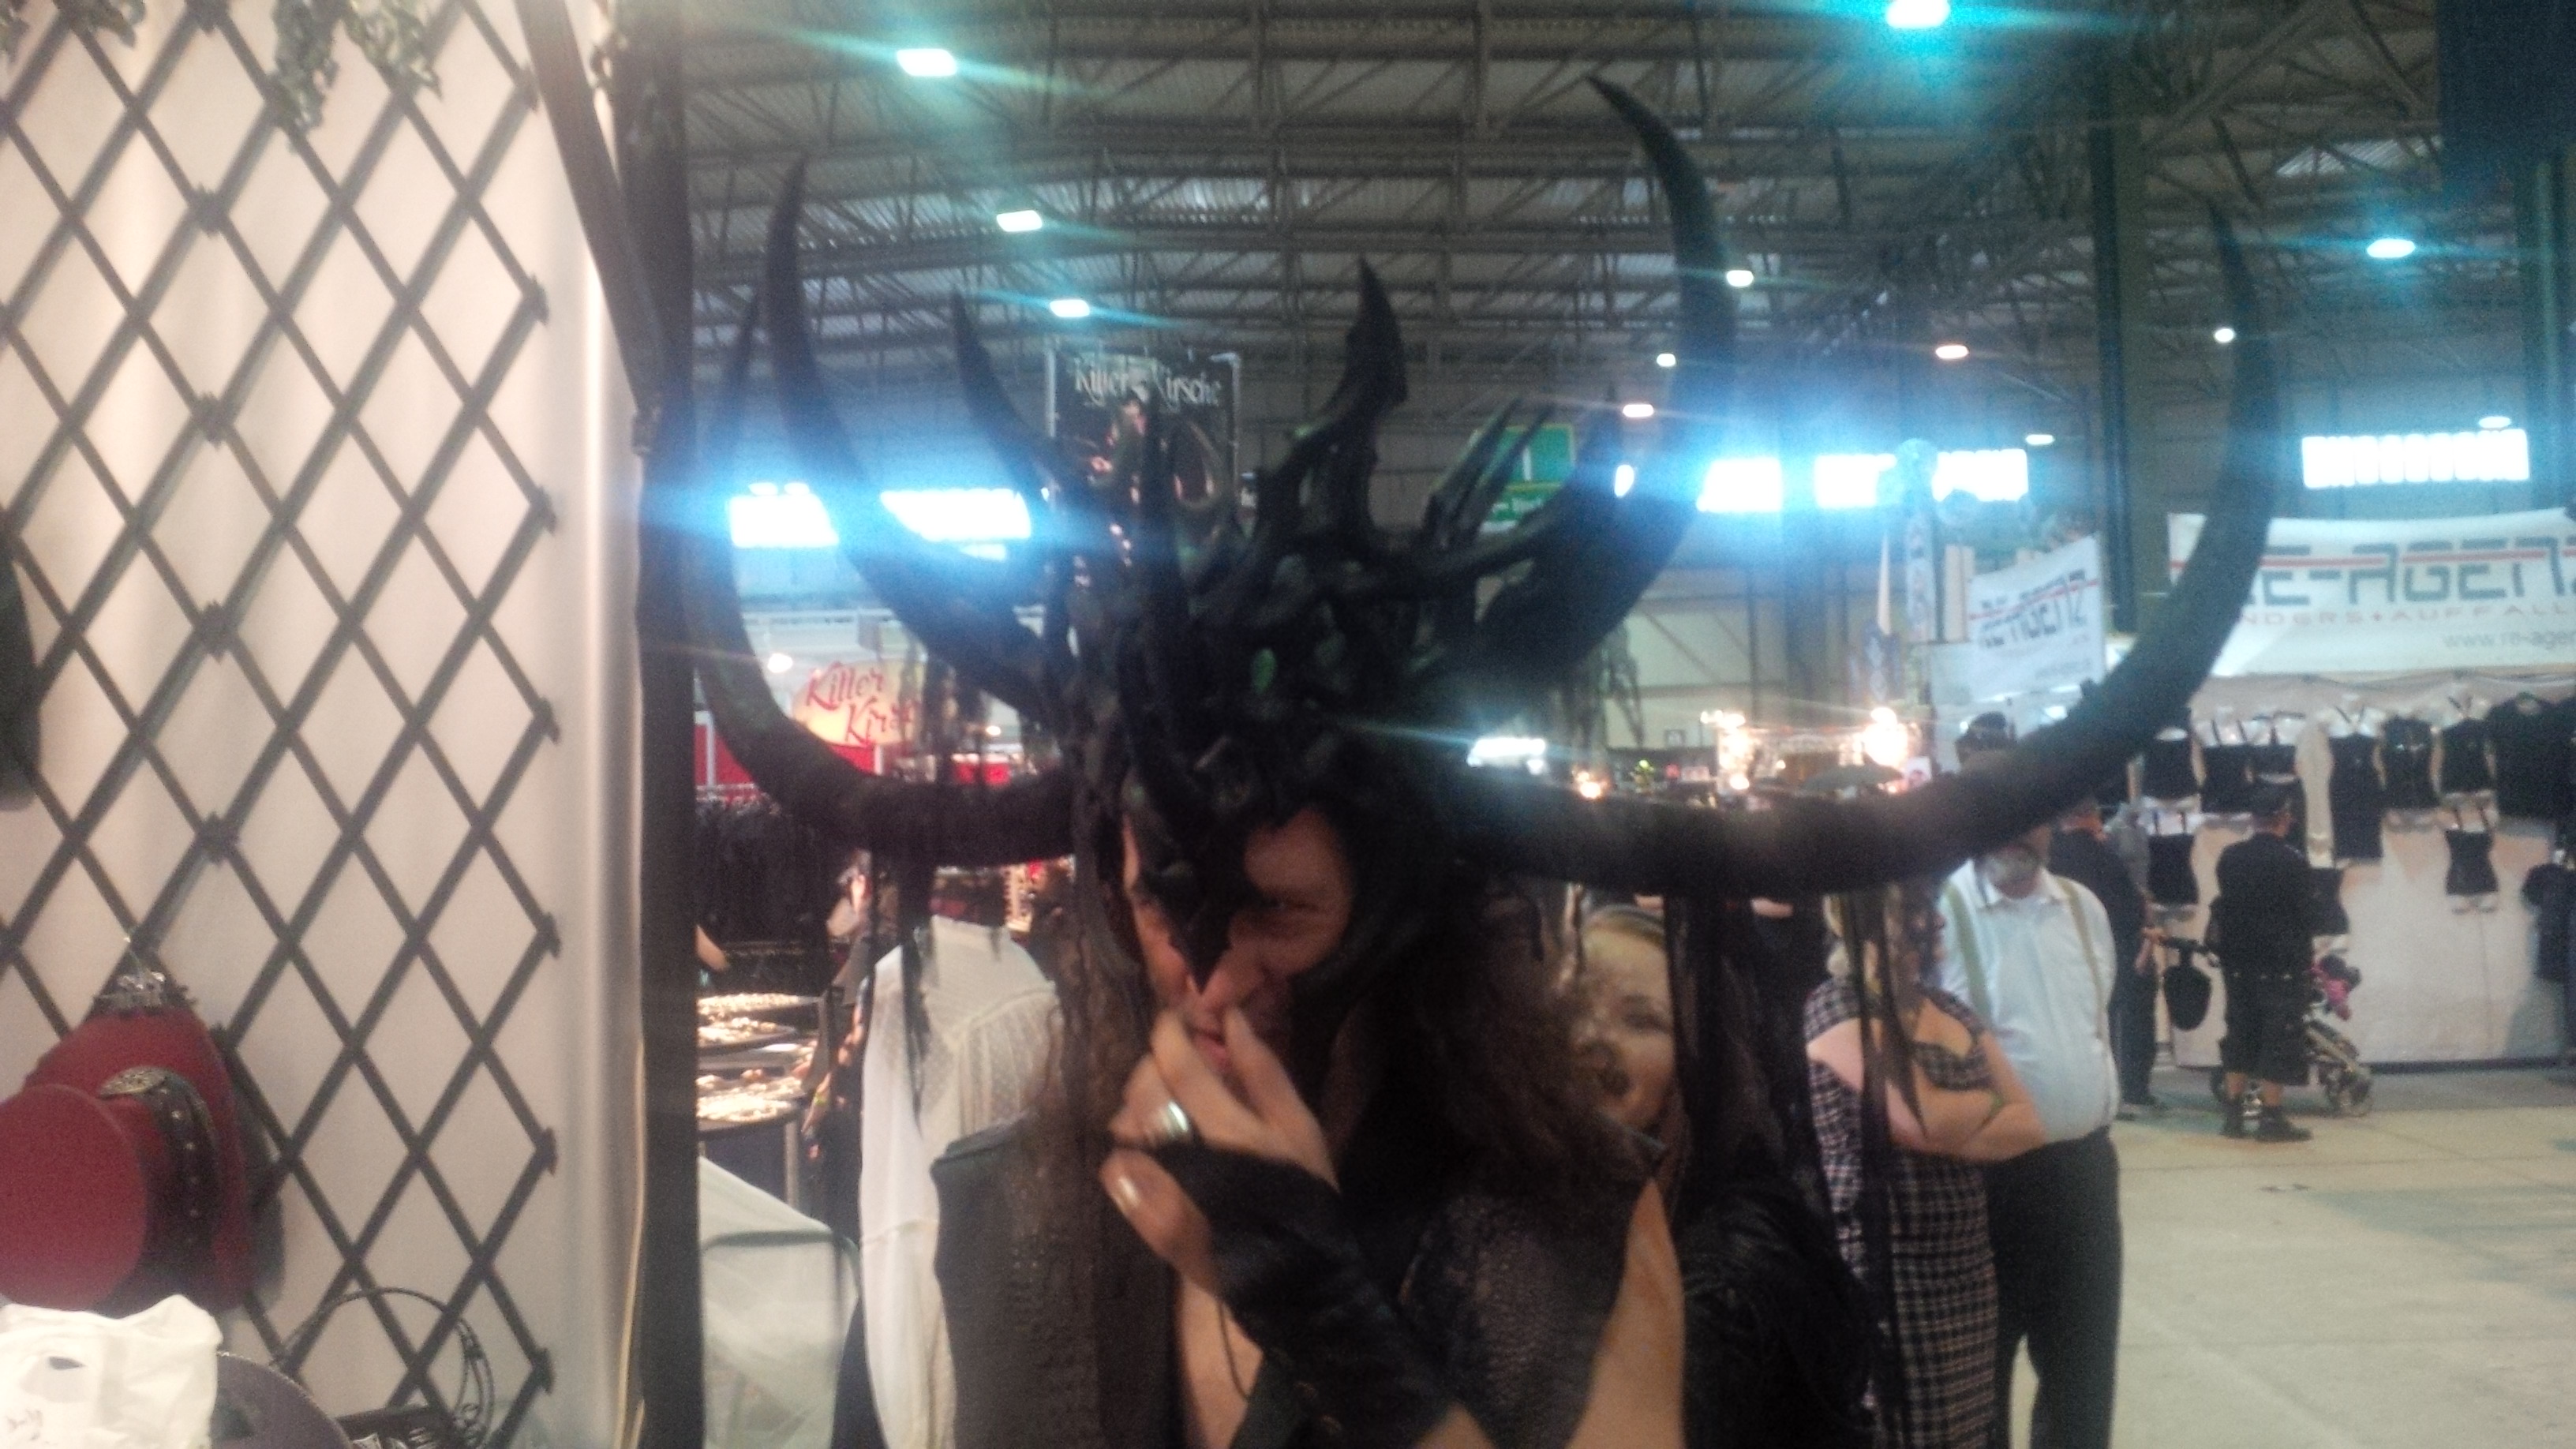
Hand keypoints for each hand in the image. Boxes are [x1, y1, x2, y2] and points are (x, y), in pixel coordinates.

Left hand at [1100, 1008, 1332, 1292]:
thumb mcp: (1299, 1126)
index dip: (1168, 1033)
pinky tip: (1156, 1154)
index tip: (1173, 1021)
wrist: (1295, 1275)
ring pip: (1126, 1129)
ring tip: (1169, 1114)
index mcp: (1231, 1131)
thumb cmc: (1303, 1192)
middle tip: (1174, 1068)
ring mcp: (1161, 1196)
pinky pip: (1117, 1172)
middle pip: (1144, 1093)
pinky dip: (1129, 1153)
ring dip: (1140, 1110)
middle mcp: (1188, 1161)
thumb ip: (1263, 1071)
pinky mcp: (1147, 1224)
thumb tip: (1231, 1017)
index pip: (1178, 1066)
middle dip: (1152, 1068)